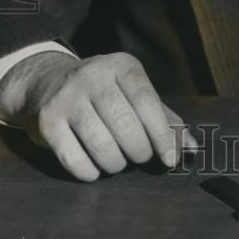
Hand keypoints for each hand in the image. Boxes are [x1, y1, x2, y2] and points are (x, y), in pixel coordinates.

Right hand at [0, 51, 198, 181]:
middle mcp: (93, 76)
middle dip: (139, 151)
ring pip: (101, 144)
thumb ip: (164, 119)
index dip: (162, 134)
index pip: (147, 101)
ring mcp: (67, 97)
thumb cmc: (103, 93)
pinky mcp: (47, 120)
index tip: (170, 159)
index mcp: (121, 65)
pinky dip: (89, 172)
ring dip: (115, 164)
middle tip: (140, 158)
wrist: (45, 82)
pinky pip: (73, 158)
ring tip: (117, 163)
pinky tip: (94, 169)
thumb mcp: (133, 94)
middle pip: (125, 124)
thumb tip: (192, 149)